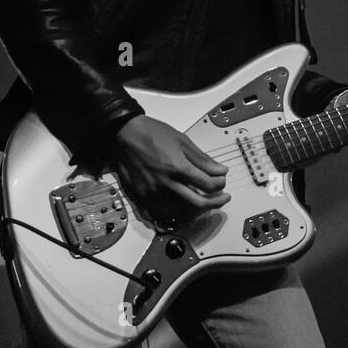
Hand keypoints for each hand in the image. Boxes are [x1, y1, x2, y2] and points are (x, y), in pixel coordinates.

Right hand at [111, 115, 230, 222]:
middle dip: (215, 203)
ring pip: (182, 212)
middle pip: (198, 203)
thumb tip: (219, 170)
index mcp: (177, 167)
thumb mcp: (182, 141)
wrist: (125, 134)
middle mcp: (165, 184)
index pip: (207, 185)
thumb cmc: (151, 134)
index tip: (222, 181)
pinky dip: (177, 214)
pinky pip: (163, 214)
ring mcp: (153, 193)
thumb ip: (202, 159)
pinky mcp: (142, 198)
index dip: (220, 184)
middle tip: (222, 198)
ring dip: (198, 210)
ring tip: (205, 203)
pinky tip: (184, 208)